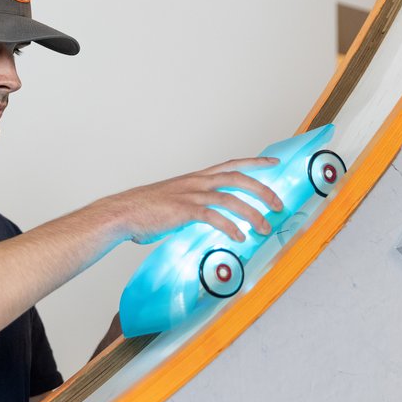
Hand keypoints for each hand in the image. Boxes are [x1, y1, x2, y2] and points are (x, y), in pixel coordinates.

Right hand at [99, 157, 283, 244]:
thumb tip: (204, 218)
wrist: (122, 213)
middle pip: (239, 178)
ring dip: (253, 214)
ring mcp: (191, 195)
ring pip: (231, 199)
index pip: (232, 164)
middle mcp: (197, 182)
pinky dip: (230, 228)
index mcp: (196, 178)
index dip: (255, 163)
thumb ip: (193, 206)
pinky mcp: (184, 211)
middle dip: (263, 191)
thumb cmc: (144, 210)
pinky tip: (239, 237)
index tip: (274, 164)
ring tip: (264, 228)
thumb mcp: (174, 201)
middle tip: (279, 204)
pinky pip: (214, 218)